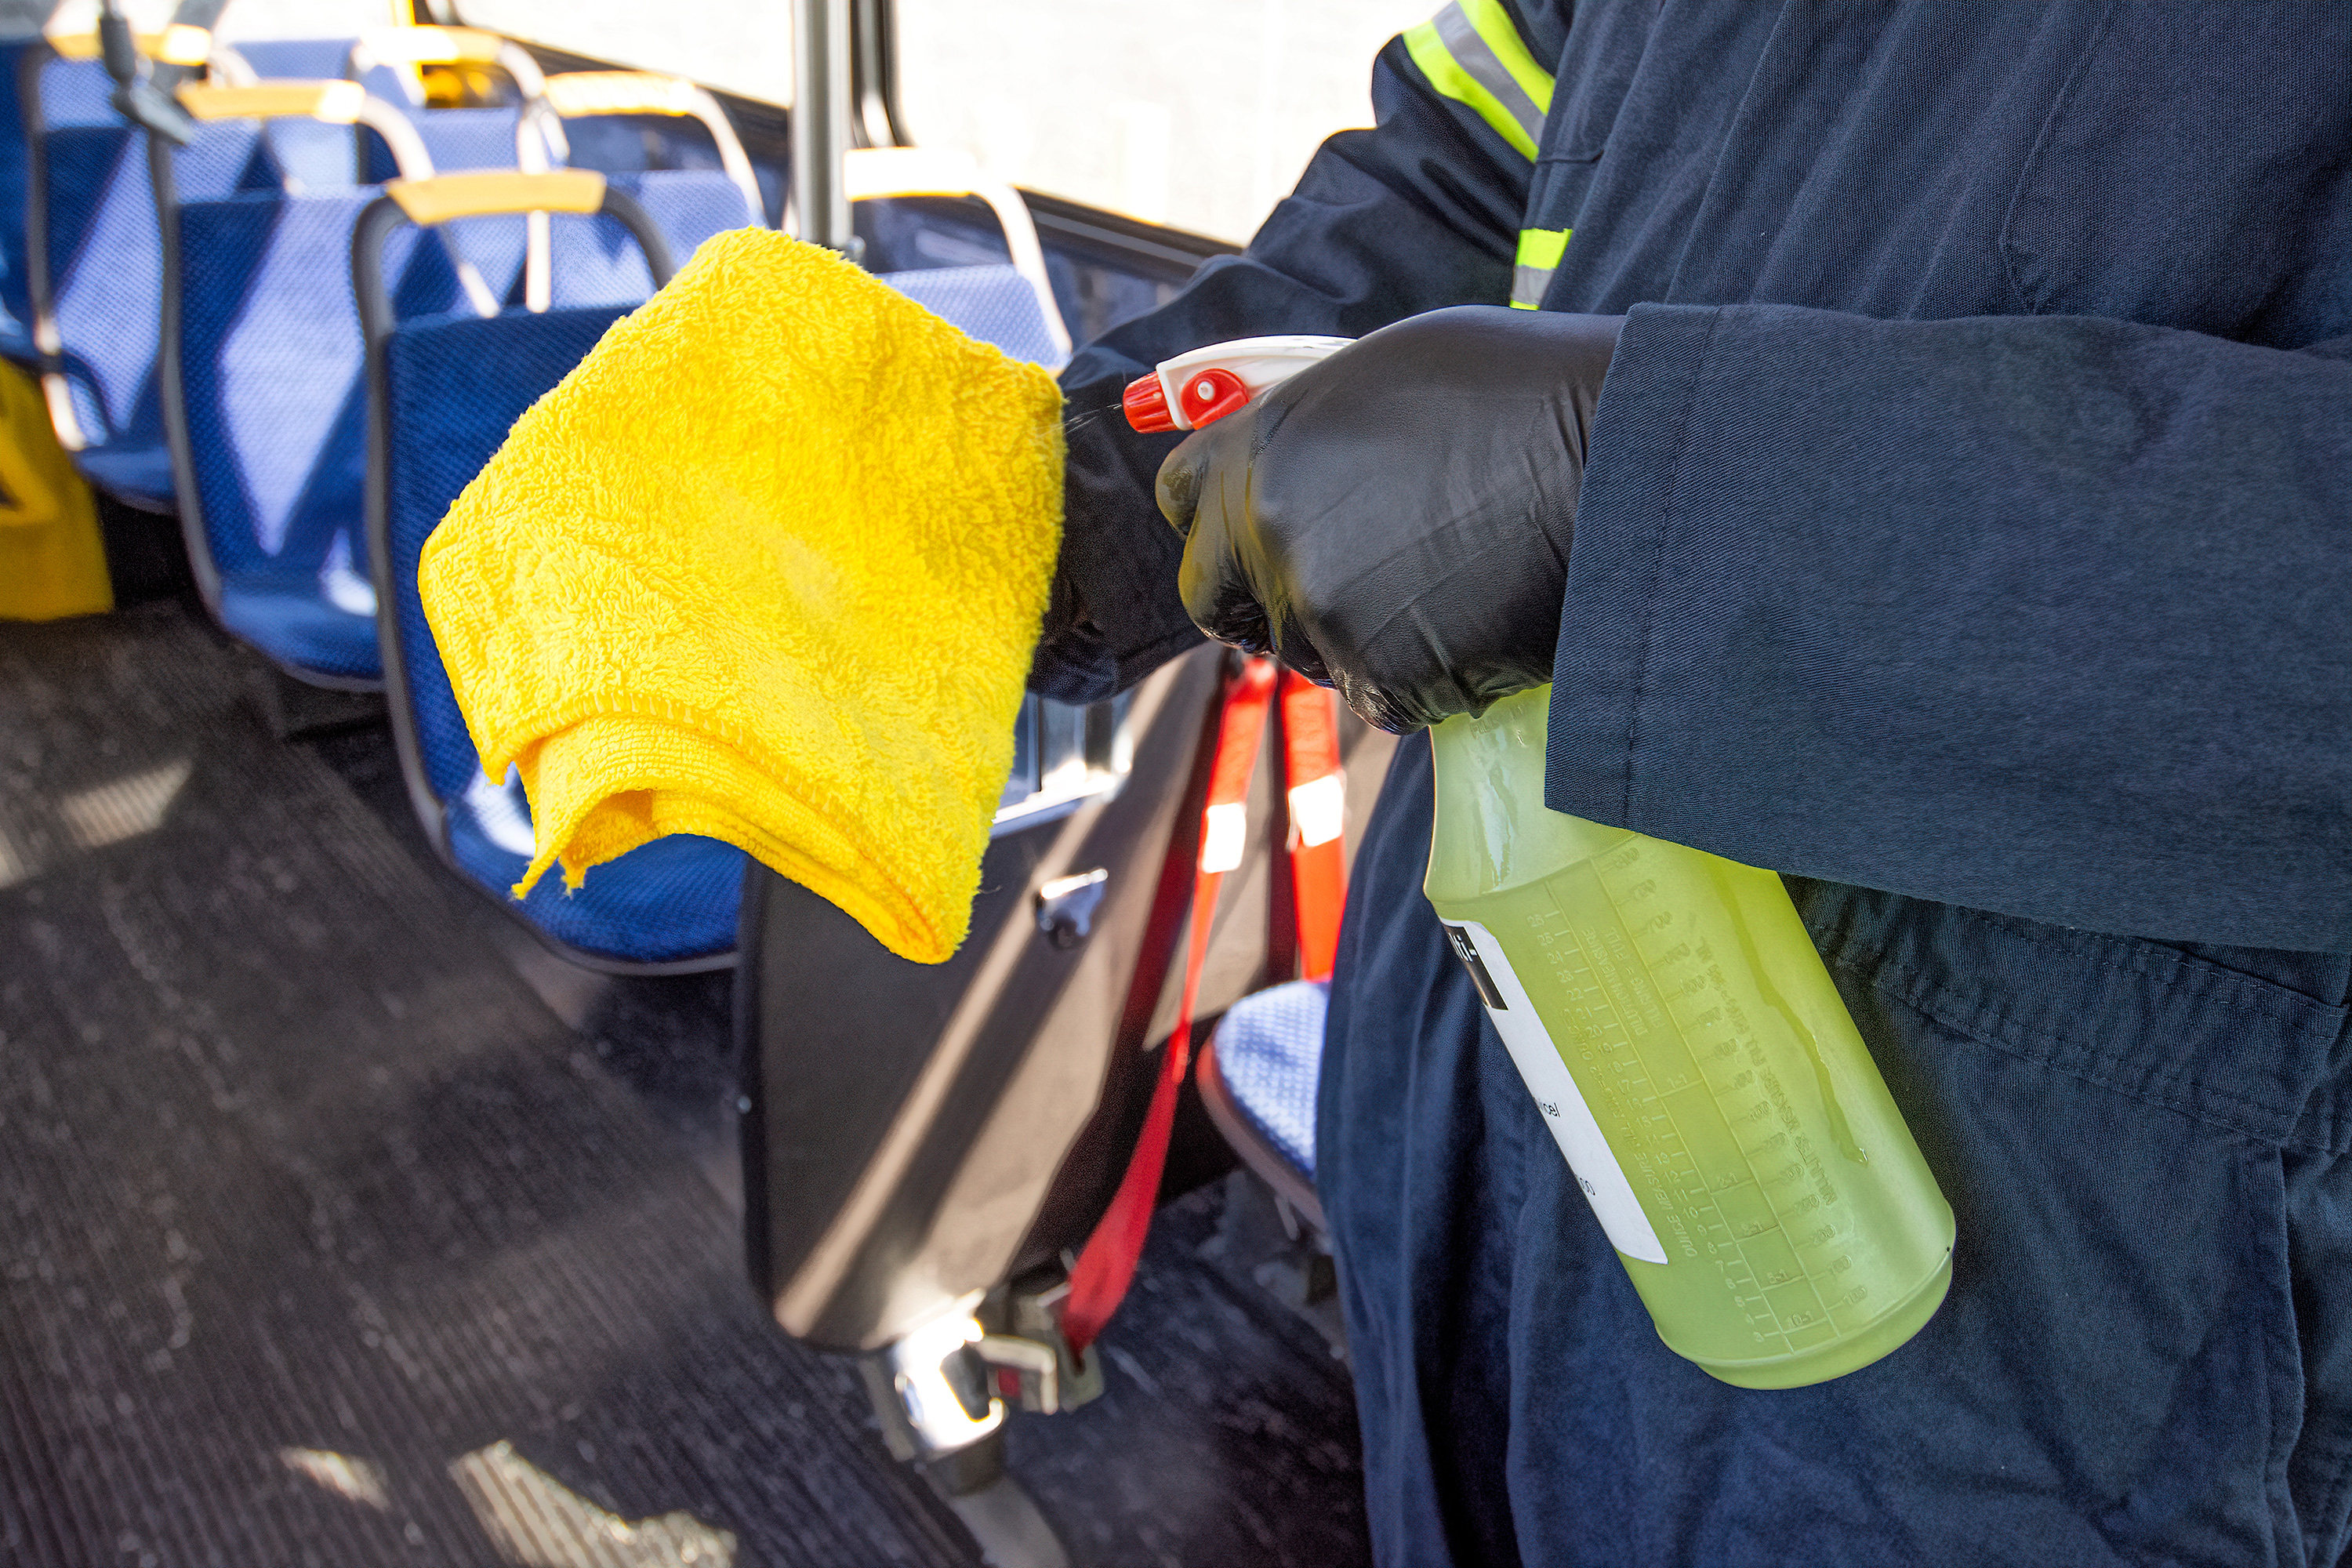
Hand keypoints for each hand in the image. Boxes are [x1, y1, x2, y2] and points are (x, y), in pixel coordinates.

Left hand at [1155, 306, 1620, 731]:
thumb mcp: (1386, 375)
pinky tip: (1476, 619)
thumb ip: (1312, 432)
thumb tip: (1286, 471)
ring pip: (1307, 649)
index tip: (1246, 535)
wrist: (1615, 456)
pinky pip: (1381, 691)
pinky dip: (1421, 673)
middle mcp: (1267, 529)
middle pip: (1214, 596)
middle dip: (1261, 599)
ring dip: (1355, 633)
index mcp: (1259, 444)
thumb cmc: (1520, 394)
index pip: (1183, 500)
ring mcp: (1318, 606)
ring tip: (1444, 582)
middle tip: (1334, 587)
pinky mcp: (1376, 671)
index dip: (1217, 520)